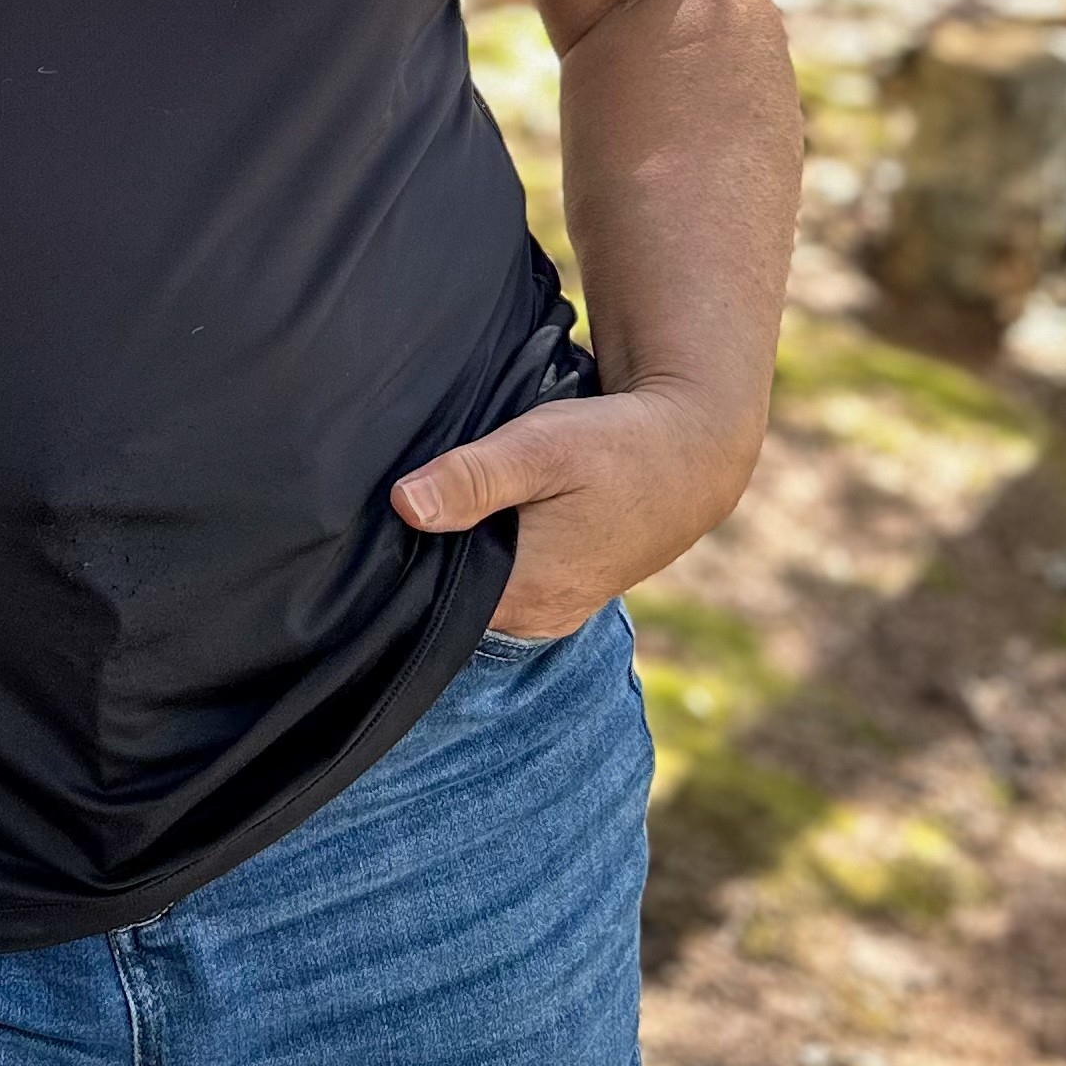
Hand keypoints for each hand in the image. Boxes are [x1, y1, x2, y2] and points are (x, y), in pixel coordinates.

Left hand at [391, 383, 750, 637]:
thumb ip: (472, 479)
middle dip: (426, 555)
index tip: (374, 520)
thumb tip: (403, 505)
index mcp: (523, 595)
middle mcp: (537, 618)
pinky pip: (508, 582)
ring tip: (444, 504)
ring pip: (481, 588)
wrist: (692, 454)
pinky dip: (491, 552)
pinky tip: (482, 517)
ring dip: (460, 552)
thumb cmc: (616, 447)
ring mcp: (554, 610)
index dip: (399, 559)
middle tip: (402, 502)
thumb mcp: (539, 448)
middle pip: (451, 596)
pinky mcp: (567, 592)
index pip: (428, 598)